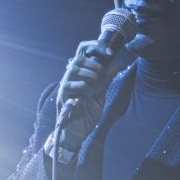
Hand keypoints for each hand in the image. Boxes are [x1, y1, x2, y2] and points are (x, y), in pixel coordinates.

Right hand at [50, 40, 116, 157]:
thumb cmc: (86, 114)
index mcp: (80, 75)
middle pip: (77, 58)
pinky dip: (83, 87)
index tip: (110, 51)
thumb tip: (116, 63)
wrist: (77, 133)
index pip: (82, 52)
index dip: (94, 47)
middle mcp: (71, 78)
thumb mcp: (101, 95)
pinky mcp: (62, 96)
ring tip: (95, 88)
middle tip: (101, 77)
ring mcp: (65, 86)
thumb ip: (106, 79)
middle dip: (93, 65)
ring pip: (74, 68)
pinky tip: (88, 95)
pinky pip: (70, 85)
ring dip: (89, 76)